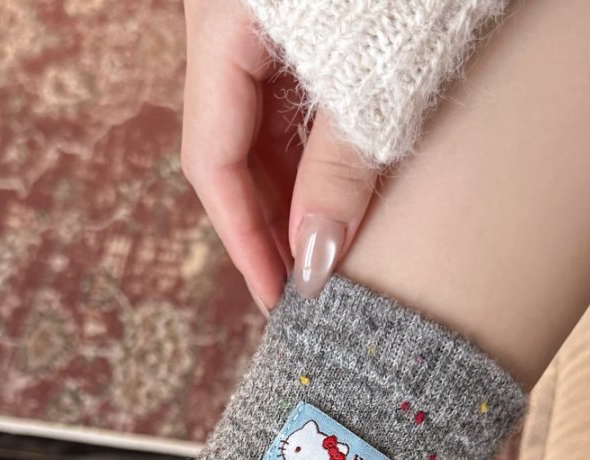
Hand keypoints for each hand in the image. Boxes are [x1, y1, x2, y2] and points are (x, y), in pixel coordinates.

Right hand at [181, 0, 378, 311]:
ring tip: (327, 245)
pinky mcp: (299, 14)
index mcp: (223, 24)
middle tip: (307, 282)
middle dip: (268, 220)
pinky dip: (312, 146)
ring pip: (259, 122)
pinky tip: (340, 183)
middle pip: (231, 144)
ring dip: (291, 188)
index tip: (278, 300)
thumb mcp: (376, 75)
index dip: (246, 239)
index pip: (213, 158)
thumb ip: (342, 171)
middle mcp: (227, 20)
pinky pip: (287, 94)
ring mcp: (257, 13)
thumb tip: (315, 264)